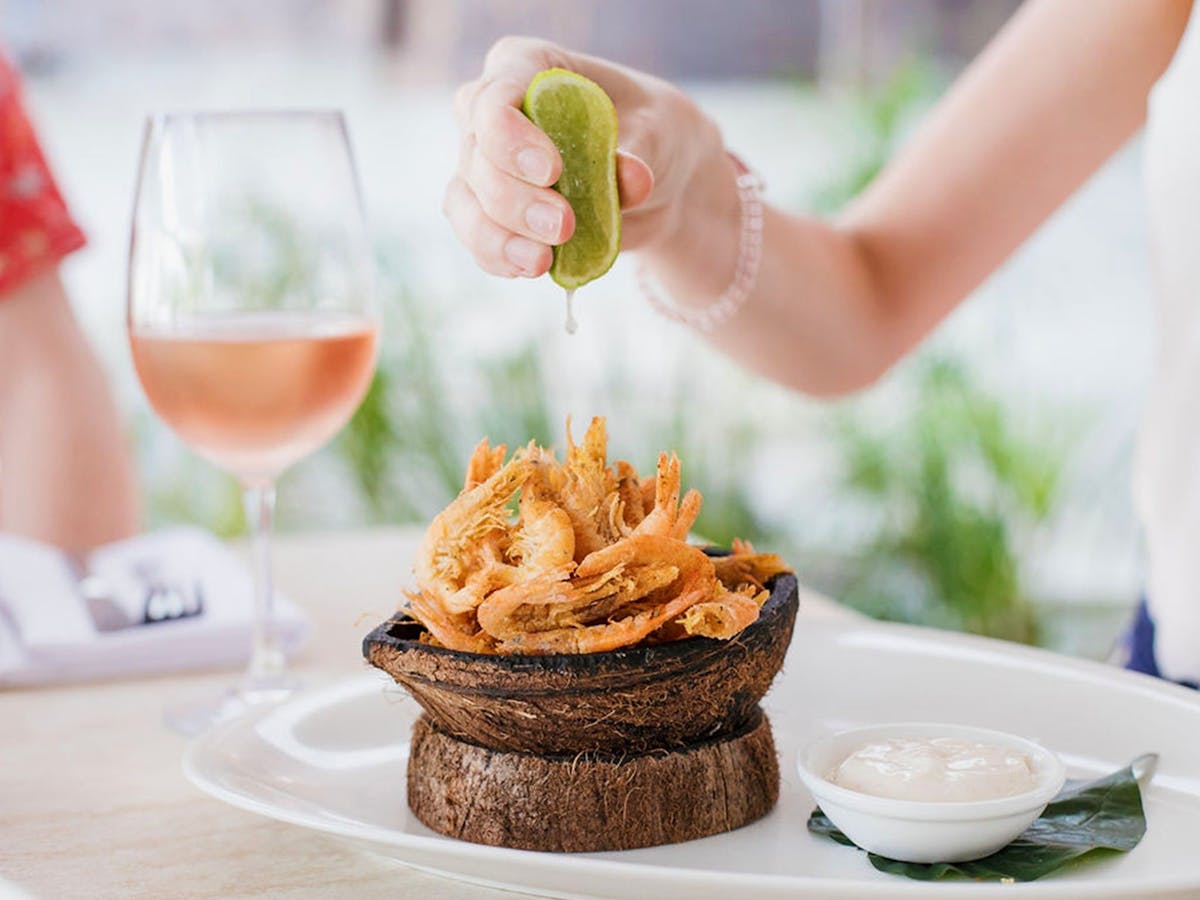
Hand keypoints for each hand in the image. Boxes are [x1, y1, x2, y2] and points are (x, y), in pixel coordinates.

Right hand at [445, 36, 724, 277]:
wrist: (654, 180)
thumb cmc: (650, 134)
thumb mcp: (657, 133)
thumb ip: (640, 152)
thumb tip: (632, 179)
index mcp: (527, 67)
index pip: (495, 97)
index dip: (510, 137)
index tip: (552, 171)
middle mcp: (490, 111)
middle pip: (477, 156)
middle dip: (514, 199)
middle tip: (563, 226)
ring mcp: (482, 164)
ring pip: (465, 201)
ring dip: (499, 236)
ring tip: (542, 261)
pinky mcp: (488, 211)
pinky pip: (476, 238)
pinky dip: (499, 256)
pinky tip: (532, 267)